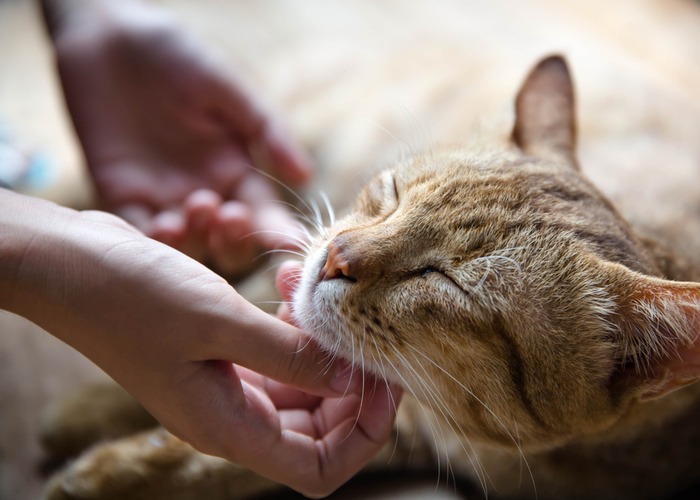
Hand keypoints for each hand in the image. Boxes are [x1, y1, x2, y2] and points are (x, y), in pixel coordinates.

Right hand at [0, 189, 400, 495]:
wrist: (67, 265)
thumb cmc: (130, 295)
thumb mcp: (218, 321)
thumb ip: (290, 355)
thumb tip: (351, 379)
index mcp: (229, 427)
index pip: (319, 469)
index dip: (362, 434)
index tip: (381, 379)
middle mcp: (230, 416)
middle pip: (319, 428)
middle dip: (350, 381)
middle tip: (361, 326)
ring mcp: (223, 385)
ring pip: (299, 386)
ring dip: (318, 343)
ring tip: (312, 287)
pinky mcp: (217, 354)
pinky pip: (273, 355)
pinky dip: (291, 327)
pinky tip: (288, 286)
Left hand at [47, 0, 309, 276]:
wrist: (109, 40)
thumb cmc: (176, 56)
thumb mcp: (229, 88)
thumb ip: (267, 130)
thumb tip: (306, 177)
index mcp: (236, 170)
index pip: (263, 211)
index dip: (278, 230)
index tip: (292, 242)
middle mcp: (205, 192)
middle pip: (228, 241)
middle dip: (236, 239)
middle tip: (232, 215)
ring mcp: (163, 199)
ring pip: (189, 245)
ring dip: (199, 239)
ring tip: (199, 206)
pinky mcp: (123, 197)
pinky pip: (140, 233)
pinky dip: (153, 241)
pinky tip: (164, 224)